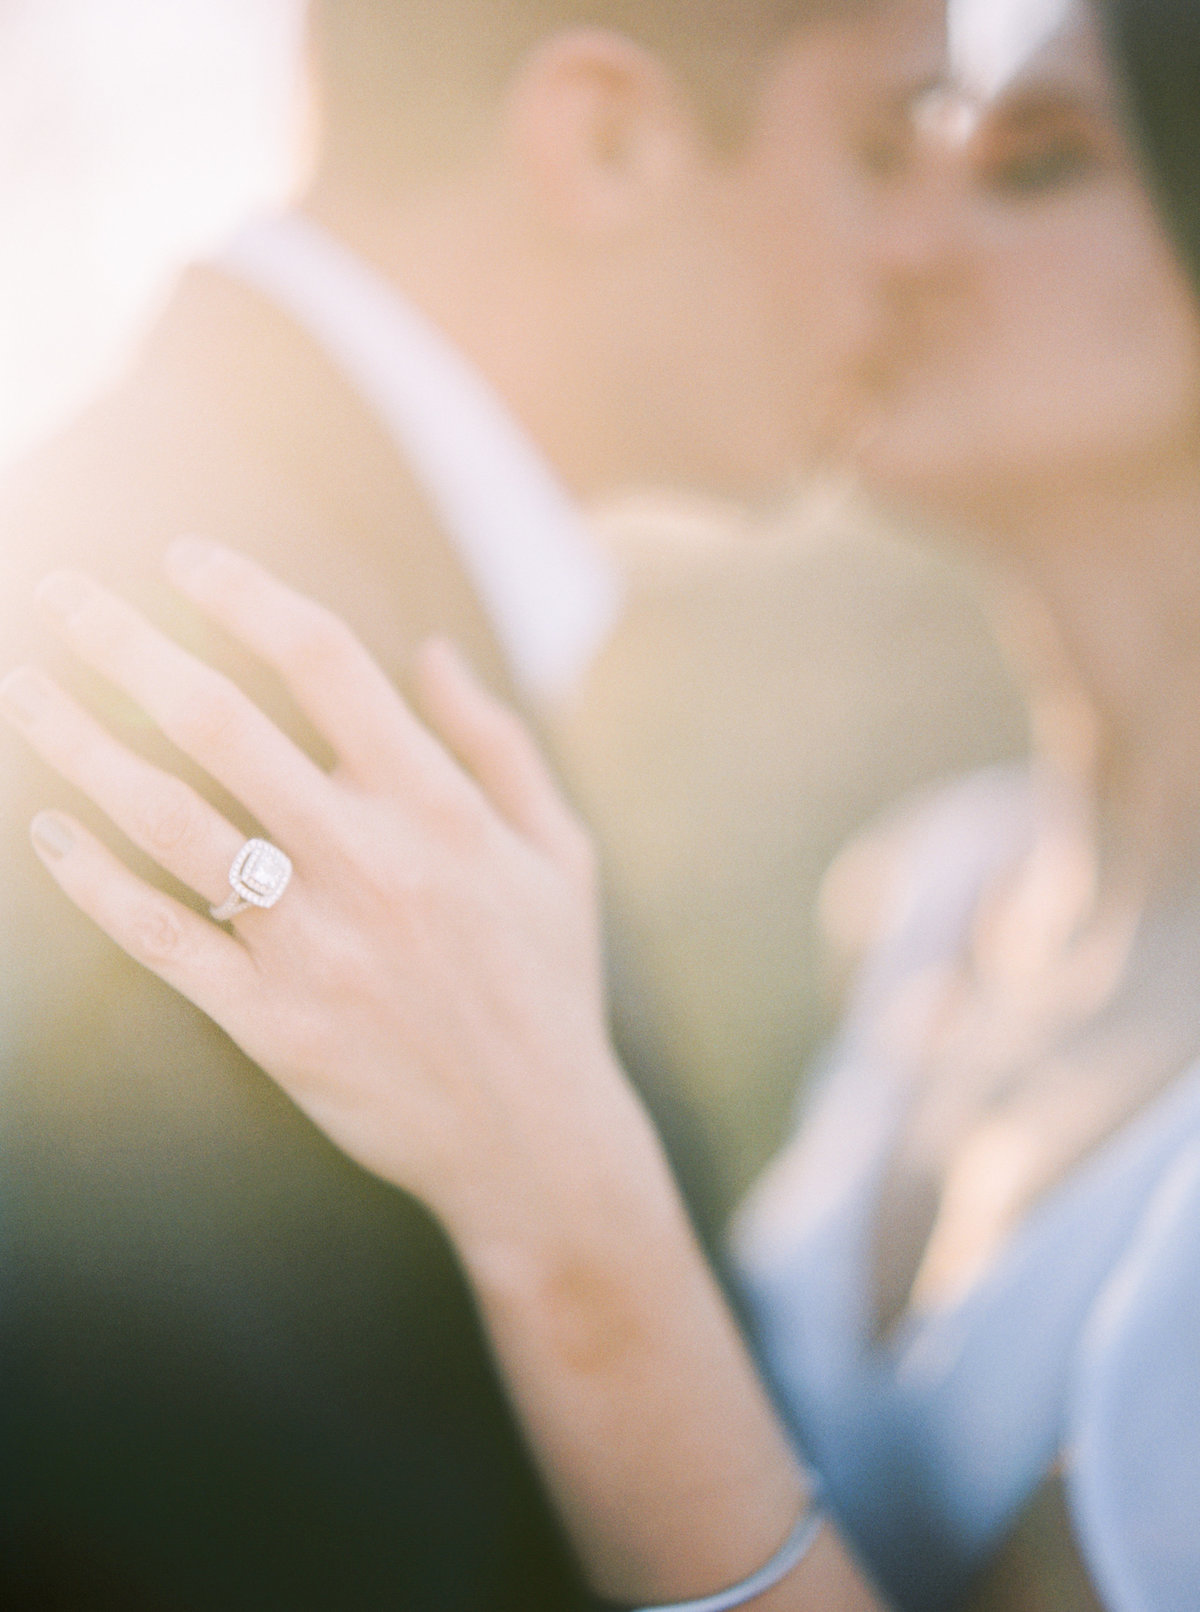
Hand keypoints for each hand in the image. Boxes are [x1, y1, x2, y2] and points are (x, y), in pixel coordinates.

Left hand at [0, 539, 622, 1238]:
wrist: (537, 1142)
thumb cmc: (551, 985)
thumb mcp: (560, 853)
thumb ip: (497, 745)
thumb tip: (429, 649)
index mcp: (442, 808)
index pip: (325, 662)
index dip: (245, 593)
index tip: (185, 559)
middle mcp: (370, 862)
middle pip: (222, 721)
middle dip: (126, 645)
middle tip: (60, 598)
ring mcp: (314, 945)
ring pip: (167, 821)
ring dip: (81, 745)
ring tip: (25, 692)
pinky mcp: (273, 1022)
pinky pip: (160, 938)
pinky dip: (93, 880)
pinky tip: (45, 828)